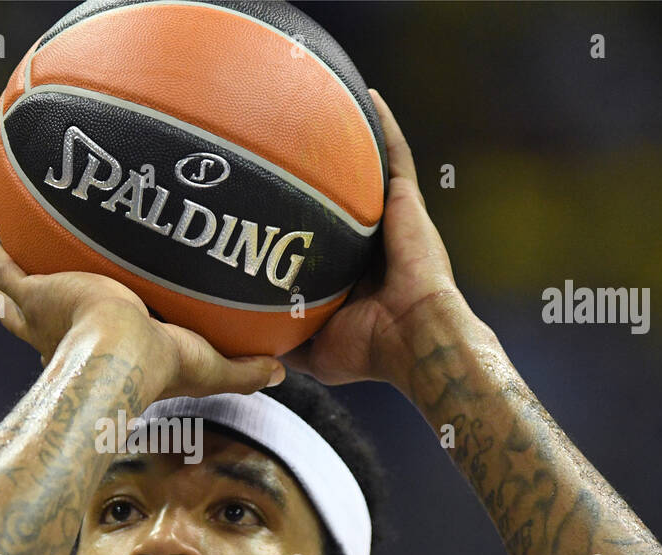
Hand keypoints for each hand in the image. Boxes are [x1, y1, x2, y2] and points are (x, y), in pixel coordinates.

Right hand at [0, 224, 284, 398]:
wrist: (121, 355)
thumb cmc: (158, 369)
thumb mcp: (208, 368)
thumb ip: (244, 370)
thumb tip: (285, 372)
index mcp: (93, 353)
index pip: (87, 345)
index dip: (85, 336)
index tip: (87, 322)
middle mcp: (60, 336)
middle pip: (34, 324)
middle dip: (27, 311)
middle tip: (29, 290)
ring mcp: (41, 312)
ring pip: (11, 296)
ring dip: (7, 277)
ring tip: (1, 250)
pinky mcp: (32, 292)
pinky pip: (2, 267)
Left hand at [280, 89, 472, 386]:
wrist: (415, 341)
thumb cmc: (371, 351)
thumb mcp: (314, 350)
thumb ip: (284, 339)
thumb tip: (246, 341)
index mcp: (349, 271)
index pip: (317, 234)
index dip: (296, 217)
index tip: (263, 201)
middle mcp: (369, 240)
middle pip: (338, 195)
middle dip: (317, 171)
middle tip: (281, 142)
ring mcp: (389, 219)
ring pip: (366, 169)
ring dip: (349, 139)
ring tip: (319, 106)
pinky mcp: (407, 203)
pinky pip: (395, 156)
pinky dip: (384, 125)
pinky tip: (368, 95)